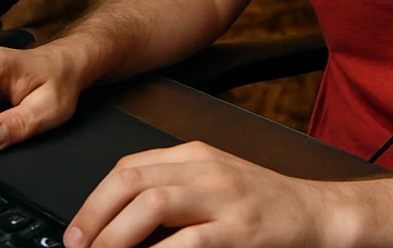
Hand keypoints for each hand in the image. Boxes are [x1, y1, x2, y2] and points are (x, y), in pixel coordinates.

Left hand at [64, 141, 354, 247]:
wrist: (316, 214)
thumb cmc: (264, 204)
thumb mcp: (215, 183)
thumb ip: (174, 190)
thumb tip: (120, 221)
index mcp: (195, 155)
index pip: (129, 167)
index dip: (93, 201)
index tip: (76, 232)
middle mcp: (205, 169)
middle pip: (132, 180)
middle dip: (94, 217)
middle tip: (77, 247)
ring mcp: (223, 197)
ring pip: (151, 204)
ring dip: (115, 237)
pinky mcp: (239, 230)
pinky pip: (187, 242)